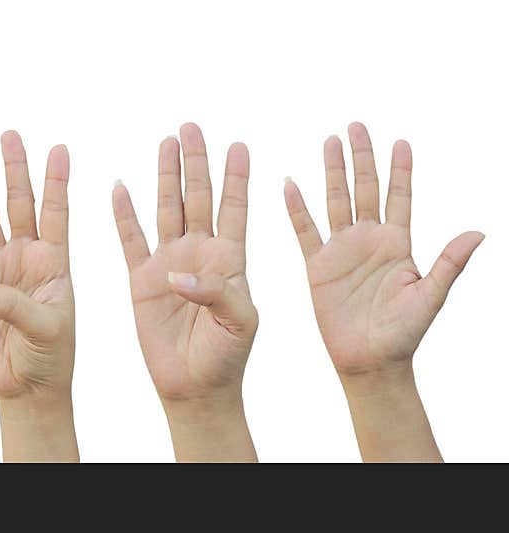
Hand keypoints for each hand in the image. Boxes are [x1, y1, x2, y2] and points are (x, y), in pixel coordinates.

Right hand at [0, 131, 76, 461]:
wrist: (24, 390)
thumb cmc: (49, 361)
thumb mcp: (43, 331)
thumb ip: (10, 304)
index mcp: (54, 264)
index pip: (56, 214)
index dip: (57, 182)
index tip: (59, 148)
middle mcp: (26, 260)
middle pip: (18, 204)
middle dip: (13, 169)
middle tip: (9, 134)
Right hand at [112, 123, 256, 461]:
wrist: (194, 386)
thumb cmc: (226, 358)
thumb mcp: (240, 324)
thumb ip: (218, 293)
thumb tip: (177, 275)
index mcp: (229, 260)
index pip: (234, 209)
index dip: (236, 177)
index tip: (237, 144)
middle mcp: (199, 254)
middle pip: (198, 197)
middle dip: (196, 162)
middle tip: (192, 127)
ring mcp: (168, 264)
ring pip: (165, 210)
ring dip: (167, 176)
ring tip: (166, 141)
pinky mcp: (140, 280)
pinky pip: (129, 240)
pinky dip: (124, 214)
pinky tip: (120, 186)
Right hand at [283, 122, 482, 460]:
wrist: (369, 360)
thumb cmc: (403, 334)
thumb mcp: (430, 296)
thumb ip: (449, 263)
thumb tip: (478, 232)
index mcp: (398, 244)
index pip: (399, 197)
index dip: (400, 170)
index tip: (401, 142)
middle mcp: (369, 240)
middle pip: (365, 189)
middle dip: (361, 157)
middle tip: (356, 126)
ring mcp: (342, 250)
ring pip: (336, 201)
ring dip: (332, 172)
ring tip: (329, 142)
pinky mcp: (318, 266)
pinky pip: (305, 231)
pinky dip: (297, 208)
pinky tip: (290, 184)